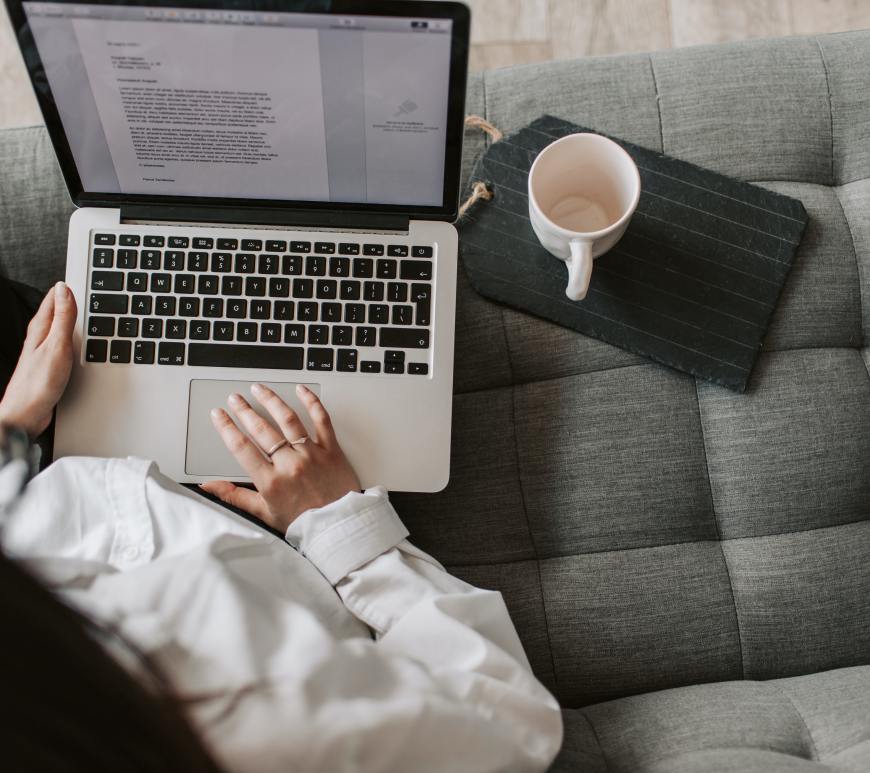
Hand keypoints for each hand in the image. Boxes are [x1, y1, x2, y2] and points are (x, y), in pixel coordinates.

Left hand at [0, 282, 76, 437]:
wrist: (26, 414)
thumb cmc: (39, 384)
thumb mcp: (56, 345)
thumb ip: (63, 318)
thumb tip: (64, 289)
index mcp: (40, 328)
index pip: (54, 298)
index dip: (68, 288)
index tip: (83, 279)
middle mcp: (39, 336)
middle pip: (57, 310)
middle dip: (71, 300)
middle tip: (86, 291)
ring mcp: (43, 350)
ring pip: (60, 327)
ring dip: (72, 318)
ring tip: (86, 311)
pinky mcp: (49, 364)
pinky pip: (62, 343)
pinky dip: (72, 337)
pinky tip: (80, 343)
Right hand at [200, 383, 360, 531]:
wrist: (339, 527)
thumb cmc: (304, 522)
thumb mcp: (264, 513)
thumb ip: (235, 496)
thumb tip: (208, 487)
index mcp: (270, 482)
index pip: (241, 447)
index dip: (226, 428)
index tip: (218, 414)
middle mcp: (290, 464)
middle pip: (261, 429)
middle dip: (244, 410)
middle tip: (235, 398)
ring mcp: (311, 454)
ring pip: (288, 419)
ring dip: (270, 401)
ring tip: (258, 389)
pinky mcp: (332, 449)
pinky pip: (322, 420)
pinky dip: (311, 402)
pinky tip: (301, 390)